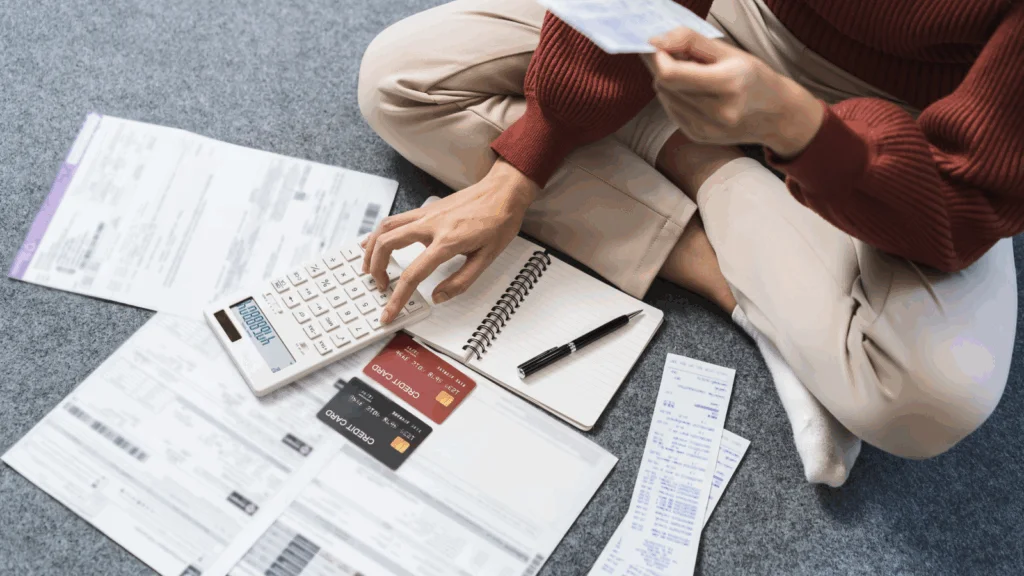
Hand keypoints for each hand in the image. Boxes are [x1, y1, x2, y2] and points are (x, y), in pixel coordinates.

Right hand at [360, 159, 538, 323]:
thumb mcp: (487, 258)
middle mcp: (431, 225)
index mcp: (447, 242)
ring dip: (371, 249)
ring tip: (369, 268)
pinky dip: (380, 233)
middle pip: (387, 244)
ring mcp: (425, 214)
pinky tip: (374, 243)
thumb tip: (438, 297)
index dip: (398, 298)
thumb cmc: (498, 222)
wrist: (503, 192)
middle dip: (376, 269)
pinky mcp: (425, 210)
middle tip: (380, 287)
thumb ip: (461, 281)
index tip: (389, 313)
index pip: (413, 274)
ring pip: (385, 228)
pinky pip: (394, 220)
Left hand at [642, 28, 823, 157]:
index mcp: (728, 84)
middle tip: (678, 56)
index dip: (658, 58)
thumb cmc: (753, 78)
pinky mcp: (698, 136)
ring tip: (692, 75)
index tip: (661, 47)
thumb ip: (690, 41)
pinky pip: (671, 111)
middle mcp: (717, 112)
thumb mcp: (728, 51)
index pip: (670, 74)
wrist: (775, 114)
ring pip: (664, 98)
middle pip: (664, 85)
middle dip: (663, 67)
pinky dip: (675, 97)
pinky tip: (694, 92)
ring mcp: (706, 128)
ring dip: (669, 83)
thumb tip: (656, 41)